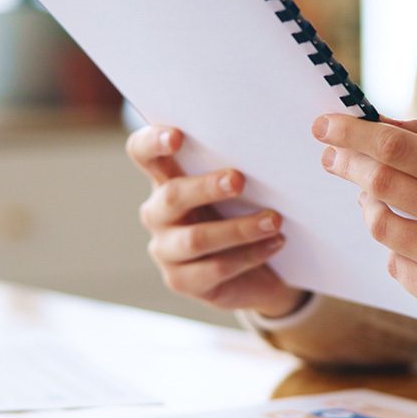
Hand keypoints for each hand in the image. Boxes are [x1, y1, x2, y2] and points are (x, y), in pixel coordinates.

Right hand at [126, 125, 309, 316]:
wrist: (256, 271)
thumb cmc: (243, 213)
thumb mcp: (237, 188)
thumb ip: (234, 167)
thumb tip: (262, 147)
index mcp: (165, 179)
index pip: (142, 153)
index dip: (152, 142)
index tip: (178, 136)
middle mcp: (157, 213)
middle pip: (171, 196)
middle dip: (206, 187)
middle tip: (239, 180)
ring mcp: (165, 250)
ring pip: (196, 239)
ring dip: (239, 228)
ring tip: (274, 220)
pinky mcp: (181, 281)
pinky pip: (215, 268)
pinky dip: (250, 254)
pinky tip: (275, 243)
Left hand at [312, 114, 416, 354]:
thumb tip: (376, 121)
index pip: (397, 148)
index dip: (353, 134)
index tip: (324, 125)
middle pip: (380, 182)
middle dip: (345, 164)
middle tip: (329, 155)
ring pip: (379, 225)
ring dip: (369, 210)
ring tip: (376, 202)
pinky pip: (393, 264)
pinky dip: (396, 252)